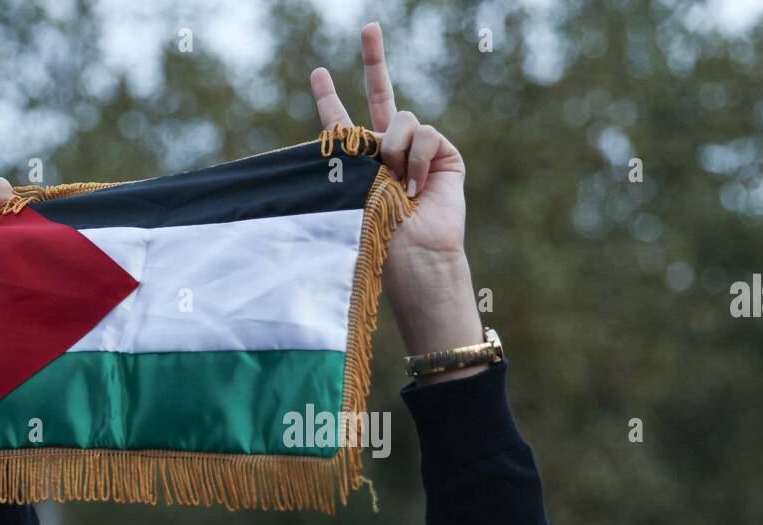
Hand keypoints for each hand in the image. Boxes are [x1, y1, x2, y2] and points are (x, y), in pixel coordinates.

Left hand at [310, 23, 484, 376]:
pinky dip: (415, 158)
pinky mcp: (443, 156)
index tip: (318, 73)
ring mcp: (417, 153)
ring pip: (401, 116)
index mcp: (357, 165)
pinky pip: (424, 133)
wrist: (414, 258)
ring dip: (392, 147)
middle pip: (380, 94)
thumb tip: (351, 128)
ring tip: (394, 183)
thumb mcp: (349, 193)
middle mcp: (387, 153)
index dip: (330, 99)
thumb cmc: (377, 238)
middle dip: (375, 60)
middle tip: (368, 27)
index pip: (342, 126)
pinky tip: (415, 186)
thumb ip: (349, 155)